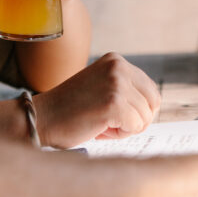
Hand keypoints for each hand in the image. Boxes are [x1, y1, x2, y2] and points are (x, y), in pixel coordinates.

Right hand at [32, 52, 160, 147]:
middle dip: (135, 119)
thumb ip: (125, 89)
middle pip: (153, 103)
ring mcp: (117, 84)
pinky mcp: (114, 104)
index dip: (137, 110)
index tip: (112, 113)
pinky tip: (99, 128)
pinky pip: (135, 128)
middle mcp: (118, 67)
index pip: (151, 90)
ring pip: (145, 118)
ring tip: (99, 123)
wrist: (42, 119)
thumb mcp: (101, 87)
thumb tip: (154, 105)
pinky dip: (119, 135)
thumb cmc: (71, 110)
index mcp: (116, 61)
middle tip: (108, 121)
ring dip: (124, 128)